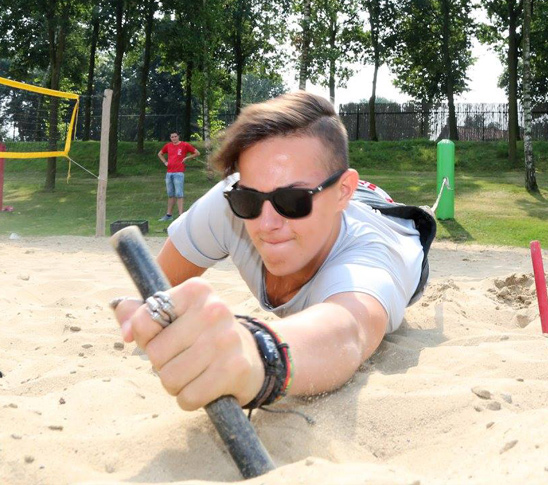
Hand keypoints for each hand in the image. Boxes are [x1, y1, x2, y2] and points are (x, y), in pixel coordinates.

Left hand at [111, 278, 264, 410]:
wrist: (250, 356)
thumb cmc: (201, 335)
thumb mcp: (173, 317)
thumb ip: (140, 317)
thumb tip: (126, 333)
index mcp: (195, 290)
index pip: (144, 320)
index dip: (148, 338)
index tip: (167, 338)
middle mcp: (214, 309)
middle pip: (155, 354)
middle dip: (162, 365)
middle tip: (184, 359)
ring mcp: (226, 339)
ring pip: (169, 378)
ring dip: (175, 385)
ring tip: (194, 373)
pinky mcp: (235, 368)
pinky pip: (189, 397)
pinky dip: (190, 399)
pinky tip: (204, 386)